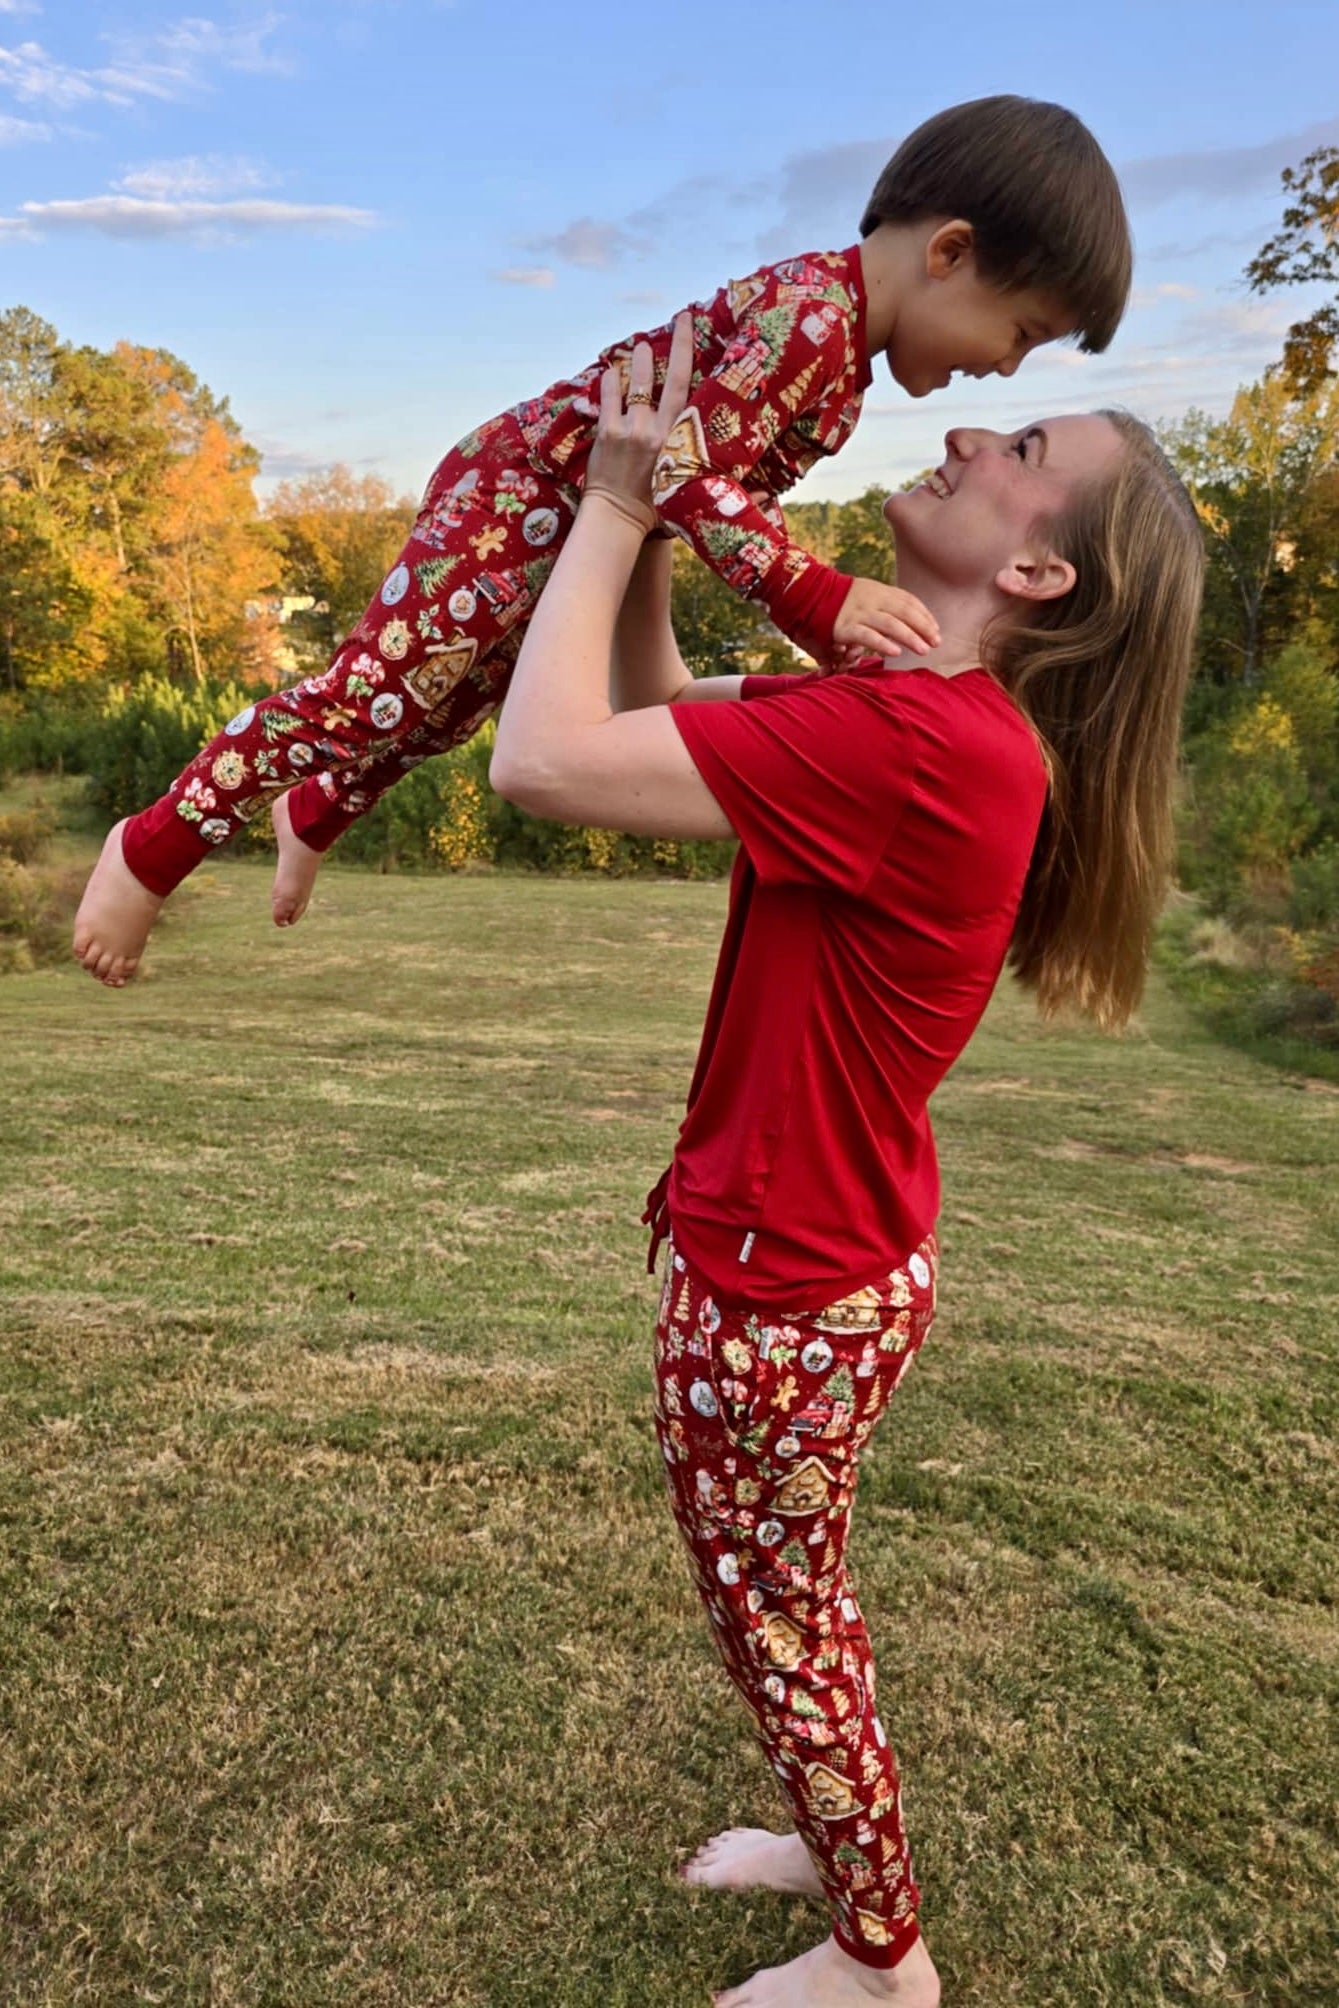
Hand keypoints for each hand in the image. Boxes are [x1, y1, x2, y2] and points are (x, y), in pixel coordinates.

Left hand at [584, 313, 693, 533]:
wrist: (618, 520)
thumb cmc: (656, 509)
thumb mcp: (690, 487)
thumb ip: (711, 473)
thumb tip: (766, 492)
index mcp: (680, 438)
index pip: (686, 385)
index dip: (686, 350)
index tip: (687, 321)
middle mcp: (657, 428)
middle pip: (665, 376)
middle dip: (671, 345)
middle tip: (674, 322)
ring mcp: (630, 428)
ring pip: (635, 382)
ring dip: (636, 361)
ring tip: (639, 348)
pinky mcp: (607, 433)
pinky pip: (608, 396)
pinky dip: (609, 382)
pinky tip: (610, 373)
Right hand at [833, 576, 939, 657]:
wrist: (809, 596)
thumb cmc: (842, 601)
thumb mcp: (867, 595)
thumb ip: (886, 605)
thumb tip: (911, 622)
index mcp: (879, 591)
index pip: (908, 601)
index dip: (924, 615)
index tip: (936, 630)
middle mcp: (872, 600)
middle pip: (904, 611)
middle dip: (923, 627)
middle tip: (936, 642)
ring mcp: (858, 613)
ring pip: (890, 623)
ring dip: (909, 637)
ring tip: (924, 650)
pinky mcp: (844, 627)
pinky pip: (867, 636)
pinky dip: (882, 643)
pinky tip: (896, 652)